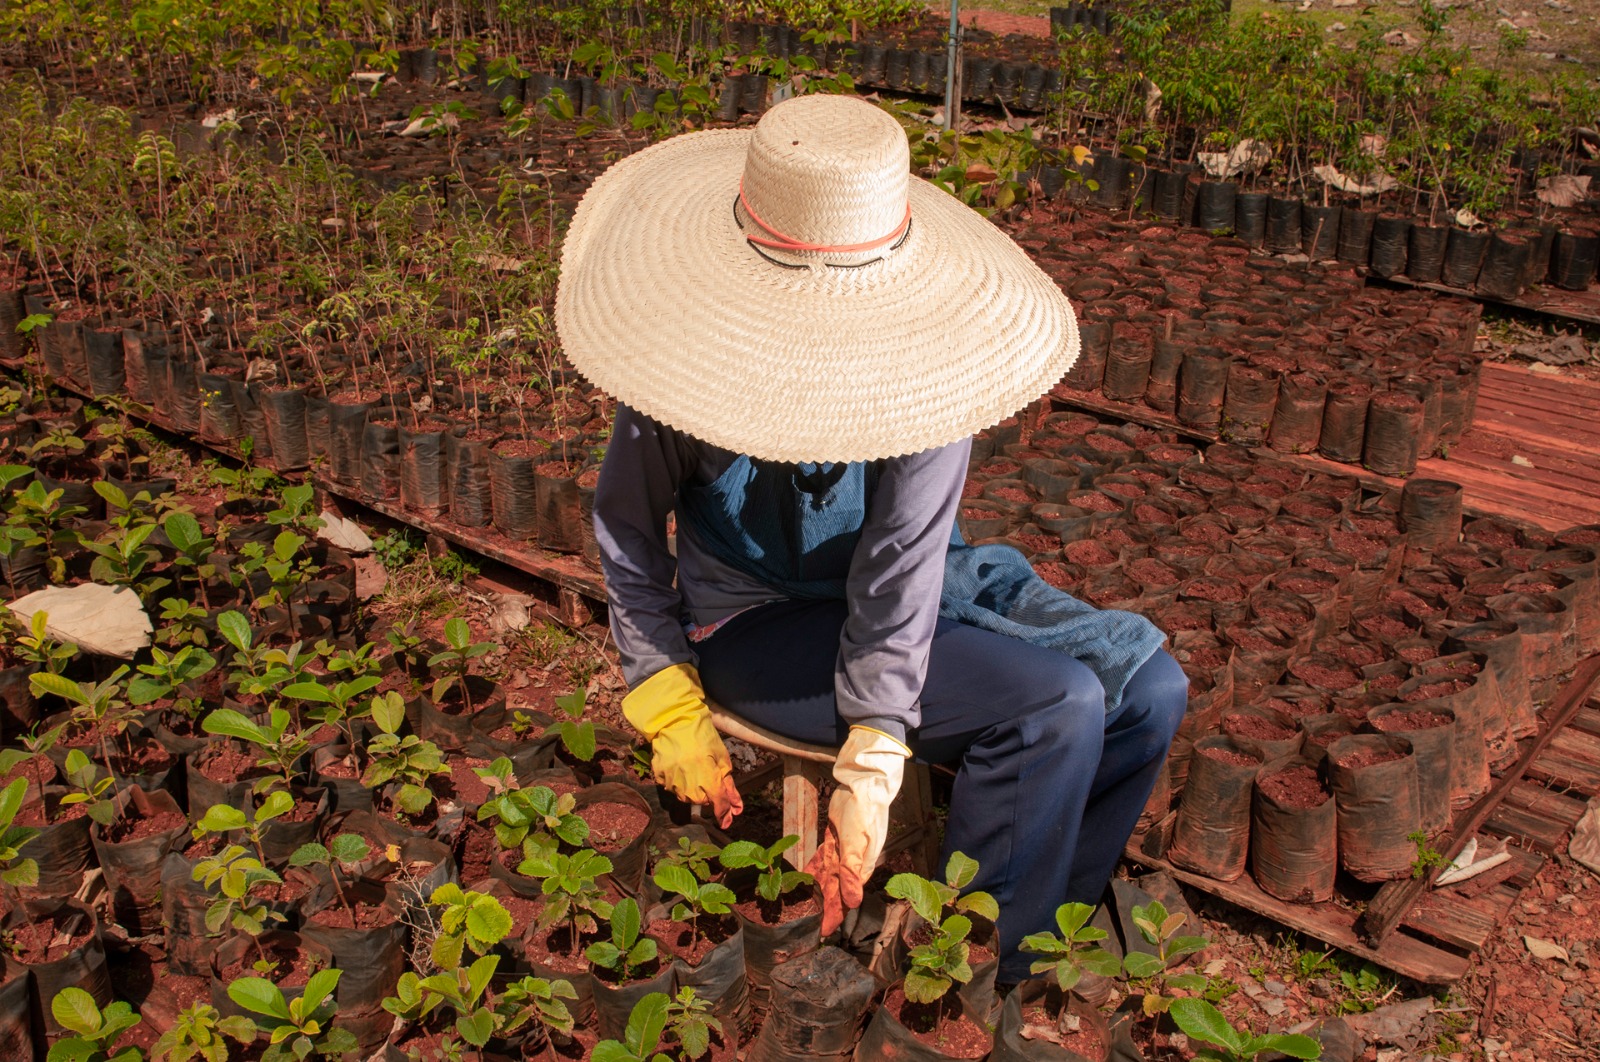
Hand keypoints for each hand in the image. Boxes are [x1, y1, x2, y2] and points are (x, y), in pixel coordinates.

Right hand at [621, 663, 742, 828]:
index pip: (719, 805)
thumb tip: (736, 807)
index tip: (728, 821)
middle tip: (707, 770)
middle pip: (702, 801)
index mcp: (709, 780)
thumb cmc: (702, 736)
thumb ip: (728, 785)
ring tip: (692, 765)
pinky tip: (680, 764)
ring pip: (686, 795)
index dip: (725, 814)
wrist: (674, 721)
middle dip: (708, 791)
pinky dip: (678, 780)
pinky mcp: (660, 778)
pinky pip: (672, 786)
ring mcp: (672, 784)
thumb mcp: (722, 758)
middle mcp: (689, 787)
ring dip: (692, 786)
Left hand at [805, 726, 909, 935]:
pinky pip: (821, 859)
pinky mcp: (834, 838)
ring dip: (817, 891)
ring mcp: (842, 851)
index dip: (835, 914)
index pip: (845, 897)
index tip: (823, 931)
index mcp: (860, 868)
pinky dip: (813, 869)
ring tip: (805, 907)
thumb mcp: (857, 844)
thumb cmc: (864, 814)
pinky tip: (803, 879)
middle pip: (835, 890)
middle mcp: (852, 863)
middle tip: (810, 925)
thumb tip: (852, 902)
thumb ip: (852, 872)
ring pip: (827, 876)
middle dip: (824, 908)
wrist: (863, 785)